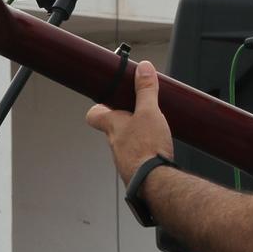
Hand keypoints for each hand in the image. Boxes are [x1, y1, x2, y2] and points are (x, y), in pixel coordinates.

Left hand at [85, 58, 175, 185]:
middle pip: (113, 129)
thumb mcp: (150, 112)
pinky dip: (145, 153)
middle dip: (125, 120)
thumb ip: (146, 90)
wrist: (155, 182)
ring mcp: (124, 160)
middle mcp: (115, 144)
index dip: (100, 106)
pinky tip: (158, 151)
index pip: (94, 114)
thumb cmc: (147, 148)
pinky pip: (137, 158)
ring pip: (126, 144)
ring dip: (136, 138)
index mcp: (113, 126)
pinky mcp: (135, 172)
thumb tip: (142, 68)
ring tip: (154, 132)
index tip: (109, 99)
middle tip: (139, 112)